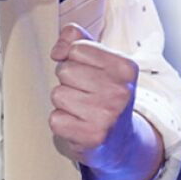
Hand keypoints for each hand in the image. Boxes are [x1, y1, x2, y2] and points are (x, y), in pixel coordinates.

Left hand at [49, 24, 143, 173]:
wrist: (119, 139)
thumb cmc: (106, 94)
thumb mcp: (101, 61)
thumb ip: (78, 40)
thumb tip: (58, 50)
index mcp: (125, 67)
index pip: (77, 48)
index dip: (75, 59)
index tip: (89, 72)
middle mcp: (120, 91)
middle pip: (65, 70)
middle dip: (68, 81)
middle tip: (86, 93)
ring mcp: (107, 115)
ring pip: (57, 94)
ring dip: (64, 103)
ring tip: (82, 109)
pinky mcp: (92, 136)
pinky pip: (55, 119)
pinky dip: (62, 122)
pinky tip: (79, 124)